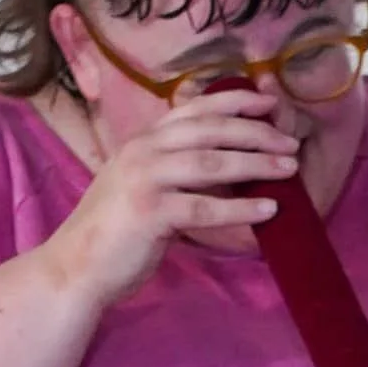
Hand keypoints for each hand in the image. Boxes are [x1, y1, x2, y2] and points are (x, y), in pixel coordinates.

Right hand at [39, 88, 299, 306]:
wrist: (76, 266)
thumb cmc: (115, 231)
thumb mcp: (142, 185)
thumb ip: (173, 169)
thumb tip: (219, 163)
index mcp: (144, 140)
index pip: (195, 108)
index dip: (234, 100)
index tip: (268, 102)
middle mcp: (144, 150)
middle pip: (210, 129)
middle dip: (256, 131)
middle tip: (291, 140)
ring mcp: (145, 179)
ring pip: (211, 163)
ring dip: (256, 163)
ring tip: (289, 169)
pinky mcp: (151, 213)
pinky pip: (205, 208)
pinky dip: (241, 209)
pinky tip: (269, 210)